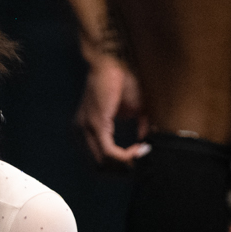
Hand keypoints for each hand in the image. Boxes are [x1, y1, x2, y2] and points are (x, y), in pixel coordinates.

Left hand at [78, 53, 149, 168]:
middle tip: (141, 164)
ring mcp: (86, 129)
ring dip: (126, 164)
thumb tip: (147, 146)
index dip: (122, 164)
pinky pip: (109, 152)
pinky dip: (126, 155)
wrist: (113, 61)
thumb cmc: (124, 80)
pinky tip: (139, 149)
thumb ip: (142, 127)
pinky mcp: (95, 124)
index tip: (141, 156)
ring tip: (142, 155)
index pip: (100, 159)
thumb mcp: (136, 109)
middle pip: (100, 167)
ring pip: (104, 163)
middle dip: (123, 170)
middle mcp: (82, 131)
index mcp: (88, 129)